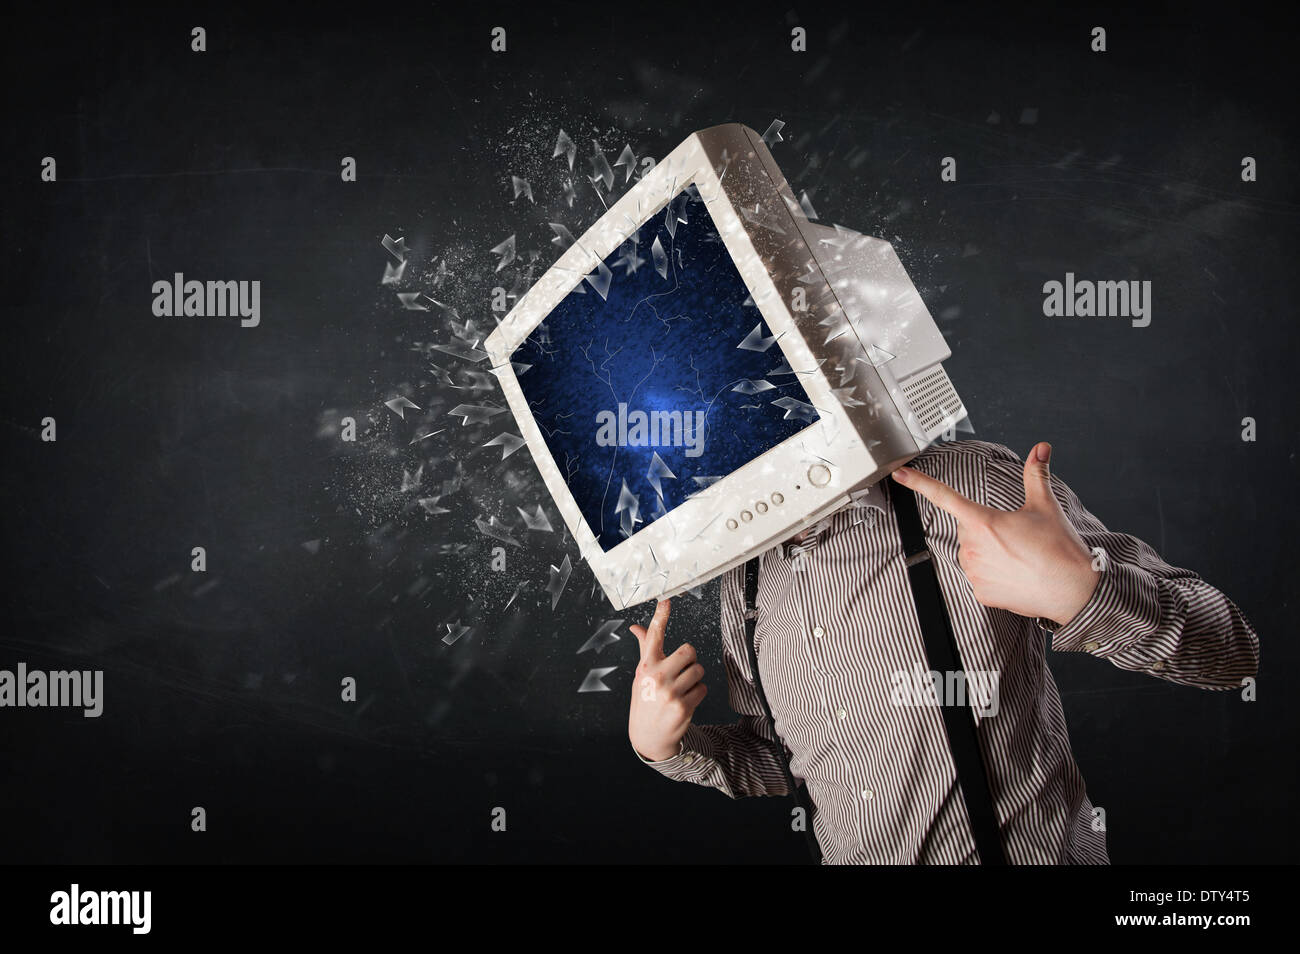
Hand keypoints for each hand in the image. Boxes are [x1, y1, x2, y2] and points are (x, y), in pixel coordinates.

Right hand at [627, 599, 707, 762]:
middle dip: (690, 660)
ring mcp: (670, 692)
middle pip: (689, 651)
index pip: (653, 635)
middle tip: (681, 671)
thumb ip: (645, 649)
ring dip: (694, 679)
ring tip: (681, 689)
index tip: (665, 599)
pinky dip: (697, 694)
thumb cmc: (646, 700)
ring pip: (698, 670)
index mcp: (646, 665)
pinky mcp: (683, 706)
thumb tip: (636, 627)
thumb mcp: (642, 675)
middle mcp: (656, 676)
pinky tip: (685, 702)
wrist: (648, 737)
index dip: (660, 616)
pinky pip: (703, 689)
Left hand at [890, 442, 1099, 626]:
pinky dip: (994, 573)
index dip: (919, 483)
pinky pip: (980, 576)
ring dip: (989, 551)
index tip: (900, 475)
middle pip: (968, 528)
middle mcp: (973, 548)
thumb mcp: (1046, 506)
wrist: (1074, 591)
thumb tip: (1040, 449)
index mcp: (984, 522)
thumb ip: (1036, 474)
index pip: (945, 496)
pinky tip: (1015, 573)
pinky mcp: (981, 593)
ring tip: (1019, 556)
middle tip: (1015, 534)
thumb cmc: (1060, 550)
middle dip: (986, 527)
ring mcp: (975, 573)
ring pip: (972, 553)